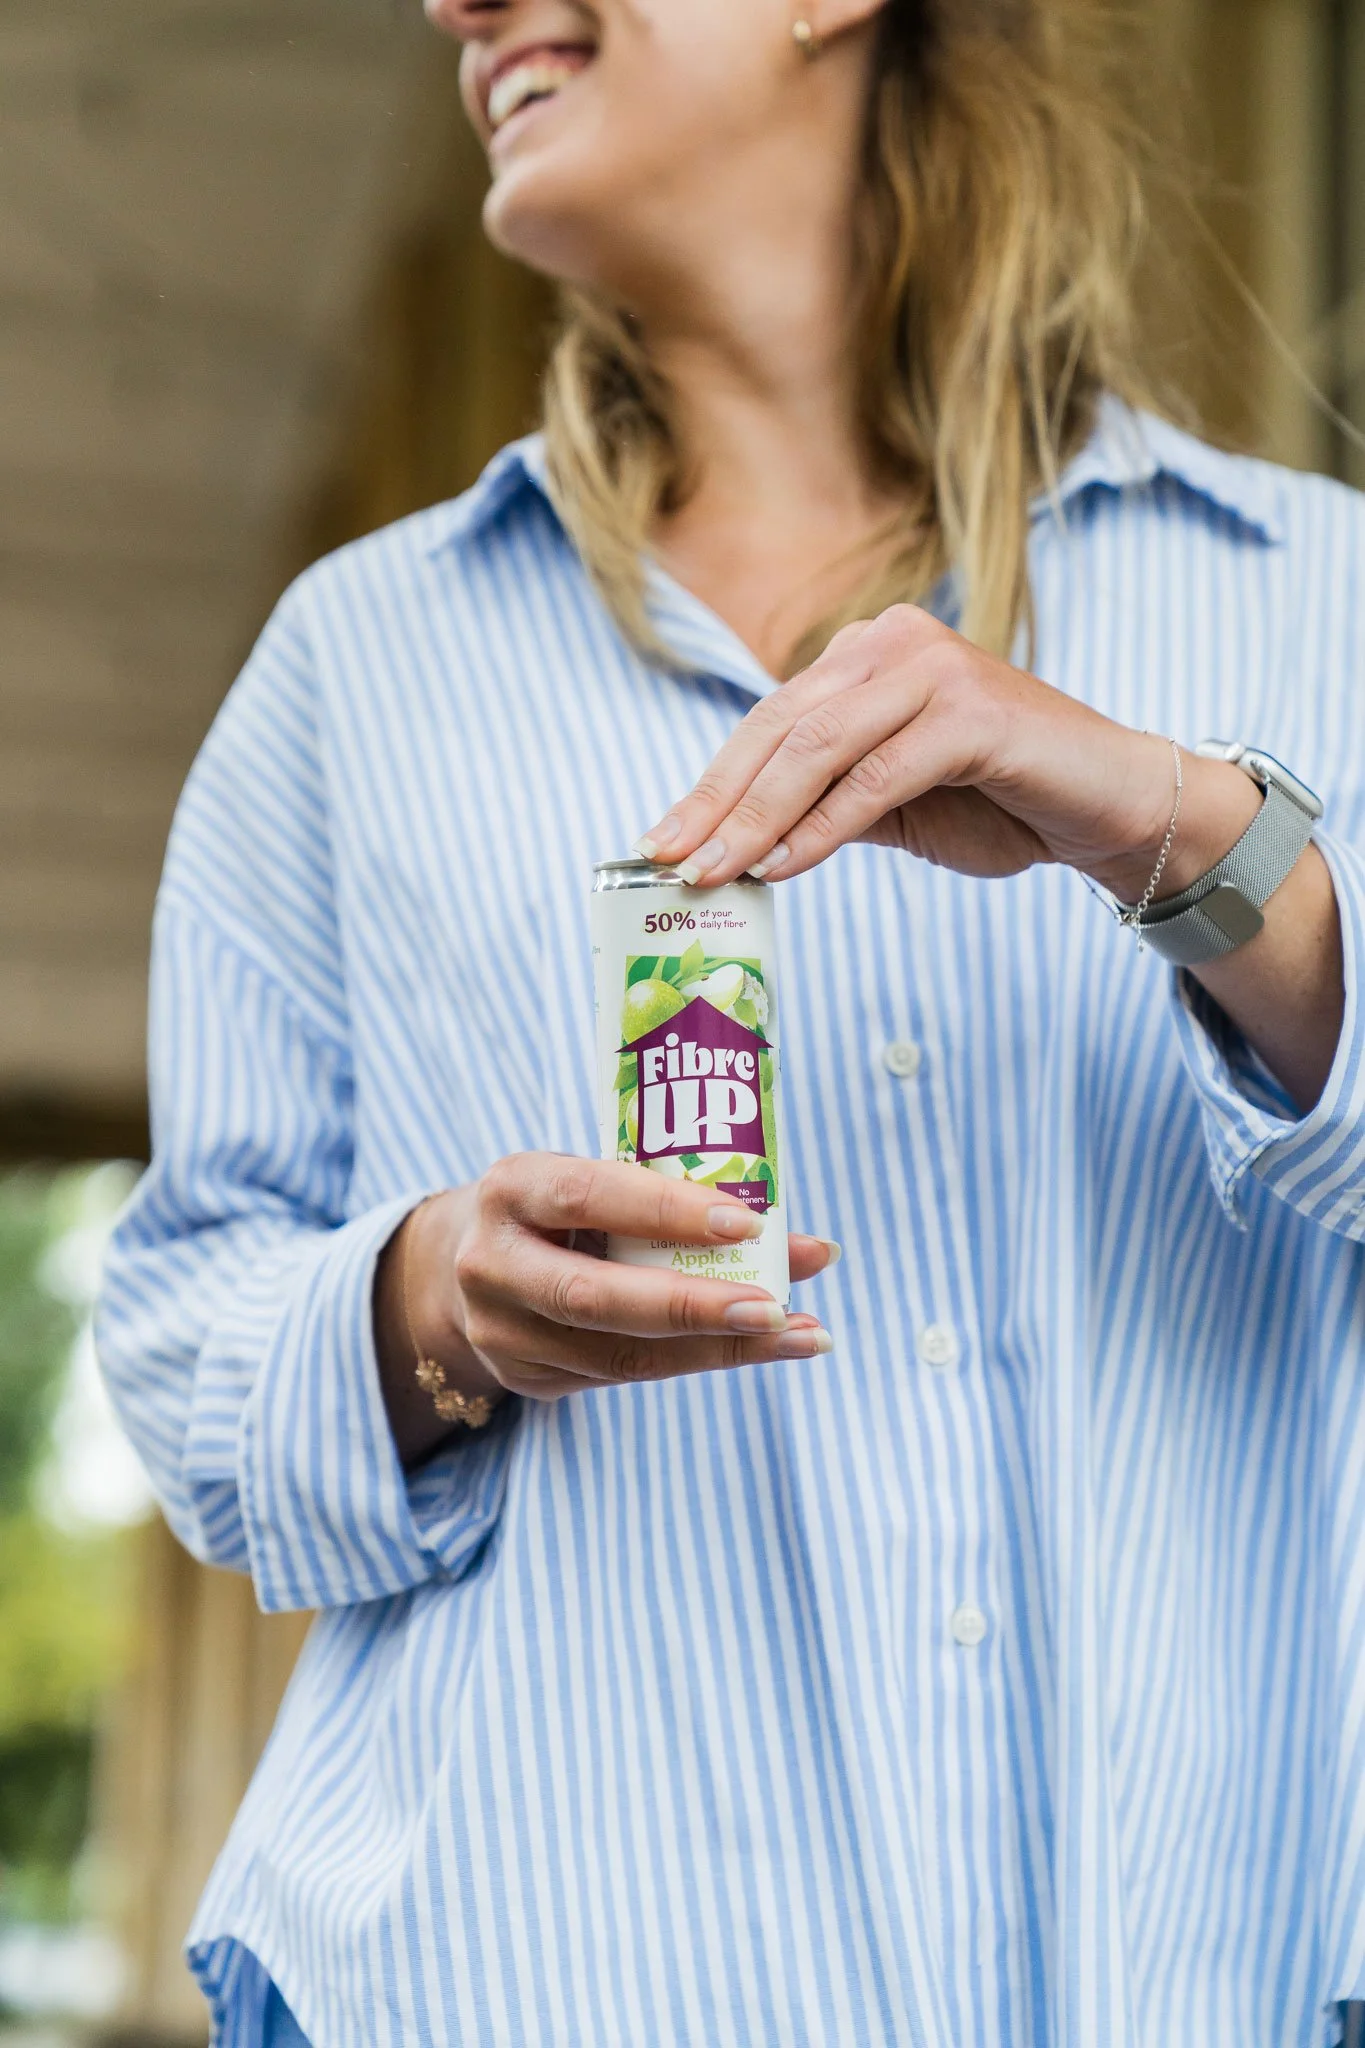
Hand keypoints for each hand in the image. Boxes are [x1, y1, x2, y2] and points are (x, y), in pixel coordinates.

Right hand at [378, 1156, 836, 1456]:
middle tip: (776, 1306)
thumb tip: (814, 1251)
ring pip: (619, 1354)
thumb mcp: (601, 1182)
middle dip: (694, 1305)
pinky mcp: (527, 1377)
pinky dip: (696, 1361)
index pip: (588, 1196)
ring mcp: (502, 1330)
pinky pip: (622, 1375)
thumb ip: (687, 1204)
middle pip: (596, 1296)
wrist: (470, 1260)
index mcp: (511, 1187)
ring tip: (799, 1335)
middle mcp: (493, 1262)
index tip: (748, 1226)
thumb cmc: (566, 1207)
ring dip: (718, 1348)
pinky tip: (754, 1347)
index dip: (666, 1212)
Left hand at [635, 605, 1258, 902]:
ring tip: (717, 873)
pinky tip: (784, 865)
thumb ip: (818, 807)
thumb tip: (731, 848)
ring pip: (816, 749)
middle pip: (778, 731)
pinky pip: (876, 777)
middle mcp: (892, 642)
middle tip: (670, 863)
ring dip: (757, 818)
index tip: (660, 844)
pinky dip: (823, 827)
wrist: (1109, 806)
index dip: (710, 786)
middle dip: (717, 804)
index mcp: (866, 654)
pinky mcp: (970, 710)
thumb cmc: (1000, 802)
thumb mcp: (889, 806)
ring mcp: (932, 667)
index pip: (767, 724)